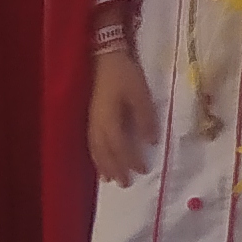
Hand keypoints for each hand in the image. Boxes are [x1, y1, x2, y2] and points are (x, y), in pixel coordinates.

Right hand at [87, 47, 158, 185]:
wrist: (105, 57)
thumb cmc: (125, 75)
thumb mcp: (140, 95)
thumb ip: (145, 119)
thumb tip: (150, 142)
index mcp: (109, 120)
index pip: (120, 147)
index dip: (131, 161)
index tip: (143, 171)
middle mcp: (97, 125)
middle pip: (105, 153)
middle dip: (115, 169)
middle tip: (125, 184)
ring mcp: (91, 121)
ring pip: (95, 150)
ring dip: (103, 166)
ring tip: (110, 180)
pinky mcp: (91, 116)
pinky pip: (91, 143)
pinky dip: (96, 155)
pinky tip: (99, 161)